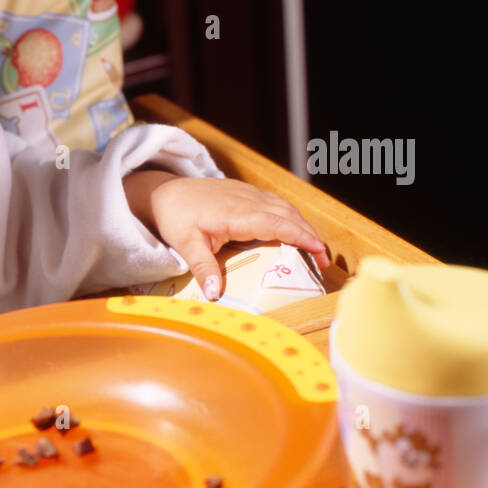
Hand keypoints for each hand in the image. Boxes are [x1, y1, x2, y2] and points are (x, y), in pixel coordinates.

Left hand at [130, 173, 329, 299]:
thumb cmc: (176, 218)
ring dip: (302, 226)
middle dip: (310, 236)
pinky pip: (276, 203)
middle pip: (289, 216)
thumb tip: (214, 294)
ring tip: (314, 250)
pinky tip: (294, 232)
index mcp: (238, 214)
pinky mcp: (247, 193)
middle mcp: (249, 200)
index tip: (319, 252)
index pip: (278, 224)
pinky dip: (290, 217)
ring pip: (285, 207)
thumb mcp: (187, 245)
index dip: (301, 237)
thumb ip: (203, 268)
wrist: (165, 193)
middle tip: (323, 262)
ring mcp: (249, 194)